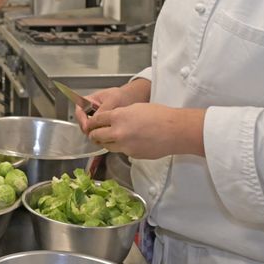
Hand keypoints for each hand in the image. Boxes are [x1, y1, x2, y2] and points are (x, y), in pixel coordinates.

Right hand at [75, 79, 150, 132]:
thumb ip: (102, 110)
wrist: (134, 98)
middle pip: (83, 121)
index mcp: (90, 100)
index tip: (87, 127)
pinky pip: (99, 131)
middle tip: (94, 135)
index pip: (79, 110)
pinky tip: (108, 136)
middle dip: (88, 129)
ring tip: (102, 136)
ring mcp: (97, 117)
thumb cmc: (123, 95)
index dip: (82, 120)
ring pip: (90, 128)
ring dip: (95, 132)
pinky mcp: (103, 124)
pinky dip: (102, 134)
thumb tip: (93, 122)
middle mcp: (91, 109)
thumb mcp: (112, 100)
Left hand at [86, 103, 205, 159]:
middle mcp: (118, 132)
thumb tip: (112, 120)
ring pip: (107, 146)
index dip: (91, 122)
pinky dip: (121, 147)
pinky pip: (121, 151)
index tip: (89, 124)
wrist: (174, 131)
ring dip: (106, 142)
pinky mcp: (132, 155)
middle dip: (94, 134)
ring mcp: (125, 146)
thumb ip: (120, 114)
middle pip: (96, 136)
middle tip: (94, 133)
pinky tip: (128, 142)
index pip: (96, 120)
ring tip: (109, 138)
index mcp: (118, 117)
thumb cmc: (159, 115)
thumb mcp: (135, 108)